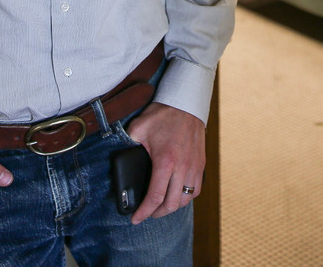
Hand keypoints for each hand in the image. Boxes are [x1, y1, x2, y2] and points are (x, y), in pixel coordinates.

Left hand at [124, 103, 205, 224]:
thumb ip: (128, 145)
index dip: (143, 213)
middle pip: (172, 204)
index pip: (155, 197)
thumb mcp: (138, 128)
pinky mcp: (201, 163)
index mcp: (165, 162)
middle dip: (157, 214)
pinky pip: (196, 189)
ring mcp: (194, 167)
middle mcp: (183, 167)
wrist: (185, 102)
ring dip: (173, 207)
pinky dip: (186, 197)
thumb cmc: (162, 115)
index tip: (135, 219)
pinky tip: (177, 194)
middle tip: (147, 214)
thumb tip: (122, 158)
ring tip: (161, 206)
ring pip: (186, 199)